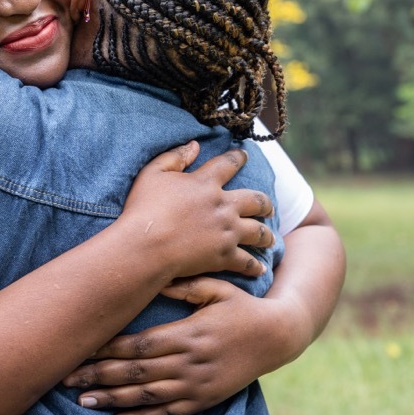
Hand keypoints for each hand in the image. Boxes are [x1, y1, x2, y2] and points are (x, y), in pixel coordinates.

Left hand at [62, 276, 290, 414]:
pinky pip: (167, 413)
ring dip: (113, 400)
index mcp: (189, 334)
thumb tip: (155, 280)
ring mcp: (197, 385)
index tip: (82, 349)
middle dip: (99, 376)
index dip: (109, 350)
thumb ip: (186, 286)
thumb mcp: (218, 287)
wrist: (277, 336)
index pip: (141, 345)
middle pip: (137, 373)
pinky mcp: (203, 400)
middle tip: (67, 379)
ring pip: (147, 396)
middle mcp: (190, 363)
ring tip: (82, 401)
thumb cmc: (242, 306)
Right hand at [119, 142, 273, 281]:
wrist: (146, 246)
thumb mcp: (153, 173)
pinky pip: (246, 261)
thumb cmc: (143, 209)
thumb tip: (194, 145)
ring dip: (266, 235)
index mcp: (206, 183)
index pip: (229, 164)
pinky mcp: (223, 256)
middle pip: (256, 200)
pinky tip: (260, 269)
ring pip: (257, 231)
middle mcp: (223, 205)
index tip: (245, 155)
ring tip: (270, 238)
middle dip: (265, 203)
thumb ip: (175, 156)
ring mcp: (226, 232)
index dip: (238, 157)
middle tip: (269, 207)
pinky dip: (254, 266)